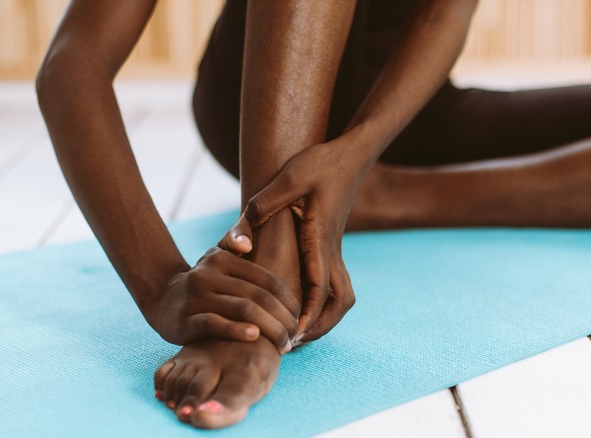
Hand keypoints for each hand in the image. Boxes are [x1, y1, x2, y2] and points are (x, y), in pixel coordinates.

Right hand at [141, 247, 297, 353]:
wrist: (163, 300)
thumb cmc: (205, 282)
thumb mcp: (219, 258)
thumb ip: (236, 244)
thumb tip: (247, 245)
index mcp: (223, 258)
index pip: (267, 280)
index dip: (289, 301)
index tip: (299, 320)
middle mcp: (208, 273)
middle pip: (259, 297)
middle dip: (283, 320)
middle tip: (294, 337)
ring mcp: (196, 296)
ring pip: (242, 310)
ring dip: (269, 329)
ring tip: (283, 345)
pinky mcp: (185, 319)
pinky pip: (216, 324)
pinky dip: (238, 331)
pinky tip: (255, 338)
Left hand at [220, 139, 362, 342]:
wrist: (351, 155)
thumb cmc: (320, 164)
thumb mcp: (287, 179)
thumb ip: (260, 208)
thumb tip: (239, 241)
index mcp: (321, 239)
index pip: (319, 289)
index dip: (306, 316)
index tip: (291, 336)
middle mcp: (333, 250)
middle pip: (339, 303)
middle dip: (319, 327)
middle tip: (294, 342)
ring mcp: (337, 249)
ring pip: (343, 297)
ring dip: (325, 318)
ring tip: (299, 332)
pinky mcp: (334, 245)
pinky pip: (336, 284)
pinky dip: (325, 303)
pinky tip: (304, 306)